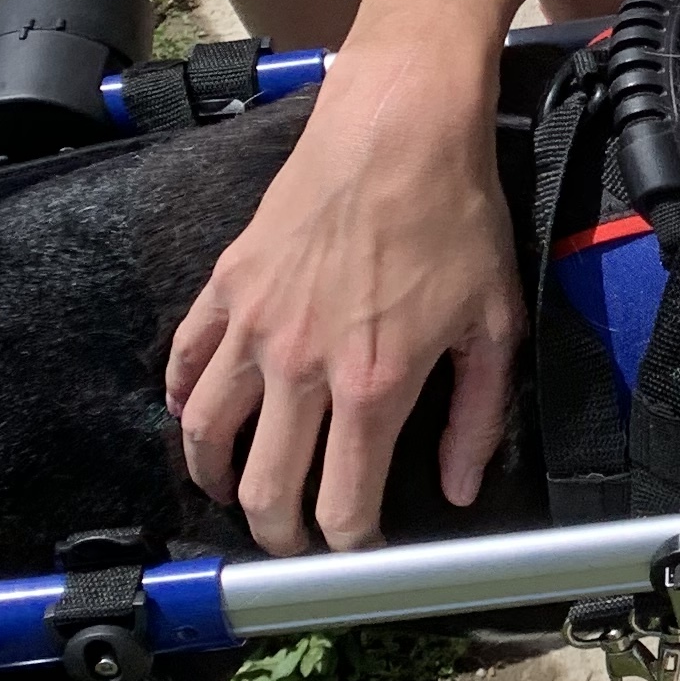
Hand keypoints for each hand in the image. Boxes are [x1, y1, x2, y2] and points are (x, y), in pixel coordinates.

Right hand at [166, 37, 519, 551]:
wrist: (399, 128)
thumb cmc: (456, 220)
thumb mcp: (495, 325)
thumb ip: (476, 418)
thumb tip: (455, 488)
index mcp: (373, 387)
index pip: (341, 505)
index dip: (349, 547)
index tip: (362, 552)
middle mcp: (299, 368)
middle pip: (262, 489)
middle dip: (276, 535)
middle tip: (293, 541)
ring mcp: (252, 327)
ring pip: (206, 435)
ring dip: (215, 478)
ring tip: (235, 491)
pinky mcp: (227, 286)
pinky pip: (185, 362)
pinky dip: (184, 402)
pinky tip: (197, 417)